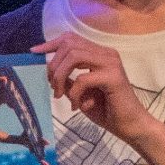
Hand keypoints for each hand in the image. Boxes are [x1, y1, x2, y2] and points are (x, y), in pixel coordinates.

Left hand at [35, 33, 164, 164]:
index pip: (71, 38)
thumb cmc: (107, 110)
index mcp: (99, 54)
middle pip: (69, 44)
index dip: (50, 44)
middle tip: (53, 86)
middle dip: (54, 65)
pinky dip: (73, 93)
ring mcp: (111, 63)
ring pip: (74, 56)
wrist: (130, 126)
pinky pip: (82, 79)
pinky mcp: (113, 77)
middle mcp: (106, 54)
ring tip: (60, 94)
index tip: (33, 53)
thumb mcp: (80, 92)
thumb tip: (49, 71)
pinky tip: (76, 106)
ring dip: (60, 76)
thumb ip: (68, 79)